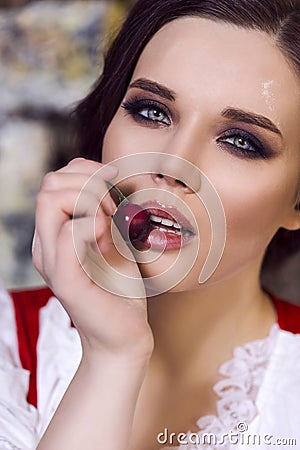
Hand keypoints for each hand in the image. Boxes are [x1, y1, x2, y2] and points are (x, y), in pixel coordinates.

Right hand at [32, 158, 153, 359]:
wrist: (124, 334)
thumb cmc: (120, 287)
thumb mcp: (114, 239)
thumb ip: (104, 211)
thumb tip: (107, 177)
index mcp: (54, 233)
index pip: (56, 180)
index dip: (88, 174)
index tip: (115, 192)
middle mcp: (46, 244)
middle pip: (50, 184)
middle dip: (90, 184)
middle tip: (114, 209)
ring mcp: (51, 261)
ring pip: (52, 200)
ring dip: (91, 202)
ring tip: (111, 224)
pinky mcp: (65, 279)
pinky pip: (67, 234)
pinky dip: (92, 226)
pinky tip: (108, 240)